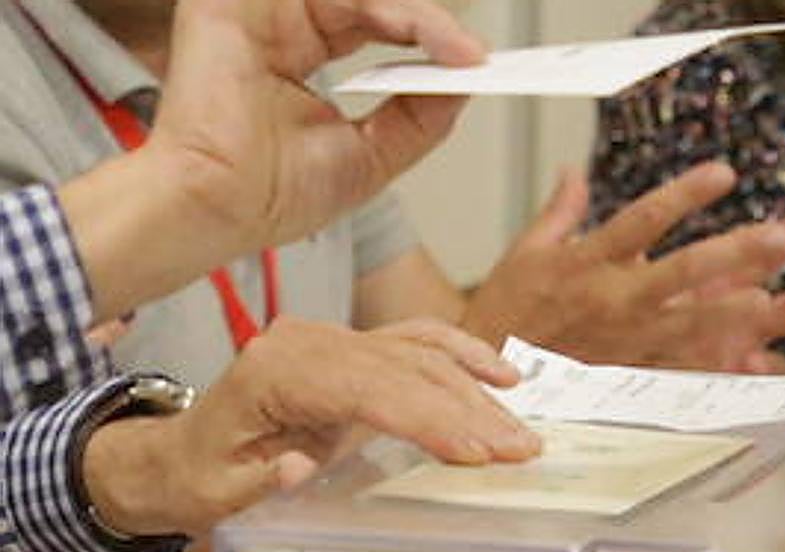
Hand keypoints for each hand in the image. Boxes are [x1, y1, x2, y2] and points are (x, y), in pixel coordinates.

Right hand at [63, 0, 485, 321]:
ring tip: (456, 52)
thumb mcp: (372, 156)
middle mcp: (284, 26)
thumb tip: (464, 83)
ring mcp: (263, 9)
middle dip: (432, 24)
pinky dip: (388, 7)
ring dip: (417, 16)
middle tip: (474, 57)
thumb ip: (418, 117)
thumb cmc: (270, 195)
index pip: (379, 24)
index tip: (479, 65)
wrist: (218, 209)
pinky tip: (425, 32)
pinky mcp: (238, 1)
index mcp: (303, 54)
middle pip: (375, 0)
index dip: (431, 39)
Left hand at [84, 317, 541, 535]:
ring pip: (421, 354)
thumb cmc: (199, 477)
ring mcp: (334, 338)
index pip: (369, 388)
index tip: (476, 450)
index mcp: (277, 370)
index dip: (427, 417)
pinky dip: (461, 354)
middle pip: (407, 368)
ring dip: (477, 392)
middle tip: (520, 450)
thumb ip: (257, 484)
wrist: (179, 452)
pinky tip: (501, 374)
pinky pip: (416, 341)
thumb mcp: (217, 494)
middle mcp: (311, 342)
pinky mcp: (353, 347)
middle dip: (470, 410)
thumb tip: (299, 471)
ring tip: (520, 432)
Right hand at [461, 163, 784, 373]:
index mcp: (588, 263)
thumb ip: (560, 212)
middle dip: (738, 253)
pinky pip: (690, 377)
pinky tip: (772, 363)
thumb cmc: (508, 315)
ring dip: (753, 313)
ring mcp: (630, 346)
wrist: (484, 383)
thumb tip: (575, 171)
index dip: (683, 197)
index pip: (641, 221)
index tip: (725, 174)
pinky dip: (731, 372)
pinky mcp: (635, 382)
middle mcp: (615, 304)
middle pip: (684, 275)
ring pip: (700, 328)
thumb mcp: (525, 255)